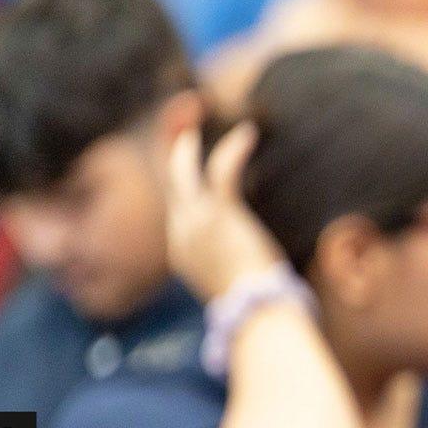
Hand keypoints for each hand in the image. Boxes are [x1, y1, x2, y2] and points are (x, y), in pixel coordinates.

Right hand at [166, 123, 286, 303]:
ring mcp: (195, 223)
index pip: (177, 206)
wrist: (257, 318)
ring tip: (195, 109)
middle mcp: (181, 233)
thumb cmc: (258, 310)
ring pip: (181, 168)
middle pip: (169, 180)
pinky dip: (234, 149)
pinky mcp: (220, 215)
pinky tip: (249, 133)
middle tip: (182, 121)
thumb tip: (258, 274)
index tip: (195, 162)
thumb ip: (238, 272)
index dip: (185, 180)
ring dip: (185, 137)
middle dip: (173, 148)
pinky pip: (221, 170)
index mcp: (183, 251)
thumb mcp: (241, 288)